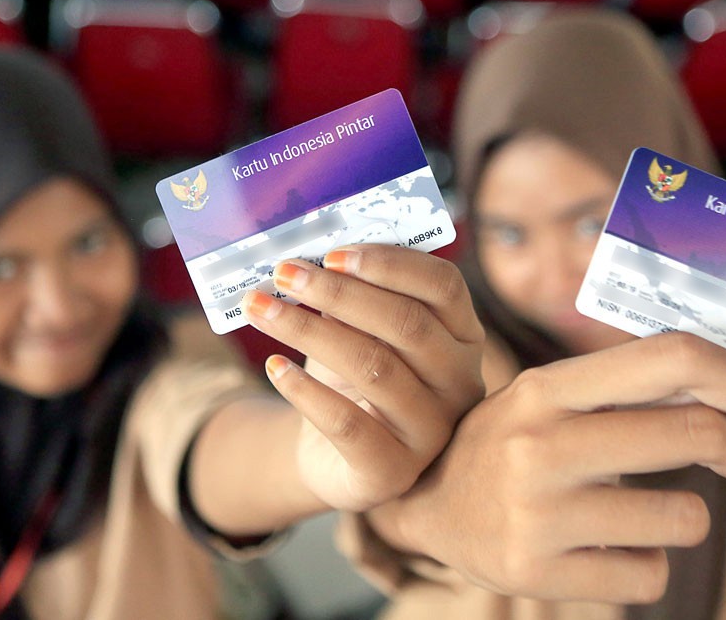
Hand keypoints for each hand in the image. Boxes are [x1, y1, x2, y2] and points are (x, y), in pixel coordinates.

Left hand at [242, 244, 484, 510]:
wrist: (331, 455)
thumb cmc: (351, 376)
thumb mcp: (362, 331)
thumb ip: (356, 293)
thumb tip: (311, 254)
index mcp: (463, 335)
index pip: (444, 285)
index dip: (390, 264)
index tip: (332, 253)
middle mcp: (460, 382)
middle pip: (407, 324)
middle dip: (339, 292)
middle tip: (285, 273)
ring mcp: (433, 431)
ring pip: (375, 368)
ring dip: (309, 331)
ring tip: (261, 308)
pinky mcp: (394, 471)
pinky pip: (347, 424)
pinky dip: (304, 392)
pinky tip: (274, 366)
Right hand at [367, 332, 725, 603]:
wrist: (427, 507)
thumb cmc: (508, 445)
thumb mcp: (548, 398)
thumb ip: (626, 390)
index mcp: (548, 387)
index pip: (670, 358)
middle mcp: (541, 443)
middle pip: (695, 433)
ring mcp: (537, 513)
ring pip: (684, 517)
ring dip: (686, 518)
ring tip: (644, 518)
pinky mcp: (537, 573)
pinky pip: (648, 574)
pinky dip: (645, 564)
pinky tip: (606, 552)